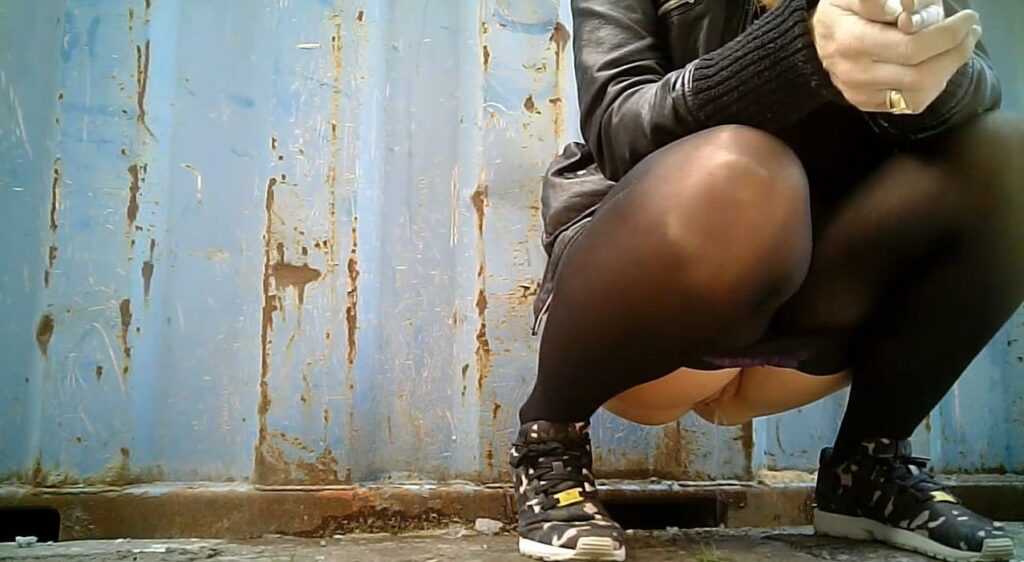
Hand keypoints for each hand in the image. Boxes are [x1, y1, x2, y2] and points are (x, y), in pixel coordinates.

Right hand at [811, 0, 981, 113]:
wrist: (816, 41)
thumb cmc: (843, 10)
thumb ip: (879, 0)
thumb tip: (909, 13)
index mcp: (852, 41)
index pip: (912, 45)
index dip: (947, 33)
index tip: (967, 17)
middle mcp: (856, 73)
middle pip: (921, 72)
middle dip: (956, 51)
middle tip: (970, 31)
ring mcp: (861, 93)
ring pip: (920, 91)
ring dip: (950, 68)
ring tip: (961, 46)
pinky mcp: (867, 104)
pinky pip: (912, 103)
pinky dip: (934, 84)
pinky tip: (939, 65)